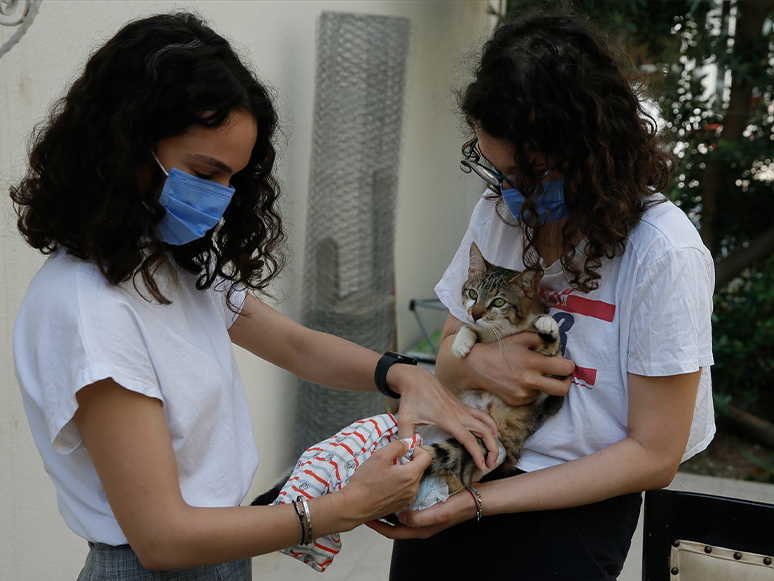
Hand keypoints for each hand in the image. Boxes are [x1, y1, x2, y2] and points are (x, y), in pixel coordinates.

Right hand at [340, 440, 431, 522]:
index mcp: (410, 475)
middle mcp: (412, 488)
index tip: (404, 450)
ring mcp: (407, 498)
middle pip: (419, 468)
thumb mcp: (379, 456)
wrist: (354, 506)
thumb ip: (396, 446)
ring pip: (412, 479)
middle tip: (391, 460)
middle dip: (408, 461)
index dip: (416, 449)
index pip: (426, 457)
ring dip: (403, 472)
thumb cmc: (365, 483)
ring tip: (386, 472)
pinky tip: (384, 483)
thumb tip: (406, 444)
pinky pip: (406, 489)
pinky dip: (399, 483)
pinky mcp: (400, 505)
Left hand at [365, 482, 477, 539]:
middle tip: (366, 505)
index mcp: (419, 529)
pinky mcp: (425, 503)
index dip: (378, 526)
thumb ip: (419, 519)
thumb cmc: (457, 507)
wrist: (473, 498)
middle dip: (380, 515)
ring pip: (399, 511)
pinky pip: (407, 502)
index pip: (393, 531)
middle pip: (393, 522)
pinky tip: (393, 485)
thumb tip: (401, 518)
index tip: (365, 517)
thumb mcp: (438, 514)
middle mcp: (418, 522)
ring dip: (388, 505)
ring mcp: (421, 512)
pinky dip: (398, 496)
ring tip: (376, 495)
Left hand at [387, 364, 499, 471]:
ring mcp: (463, 408)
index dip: (478, 454)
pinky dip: (490, 424)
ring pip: (486, 422)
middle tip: (491, 464)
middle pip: (485, 431)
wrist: (416, 378)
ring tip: (495, 451)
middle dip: (492, 449)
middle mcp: (459, 414)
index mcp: (448, 419)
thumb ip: (405, 439)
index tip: (483, 467)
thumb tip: (407, 454)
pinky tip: (493, 432)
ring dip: (494, 437)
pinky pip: (482, 415)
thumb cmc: (411, 398)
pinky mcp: (462, 405)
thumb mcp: (404, 420)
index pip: (469, 440)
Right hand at [437, 324, 574, 406]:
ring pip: (544, 392)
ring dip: (543, 384)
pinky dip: (531, 390)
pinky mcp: (517, 401)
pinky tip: (519, 381)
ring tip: (529, 374)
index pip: (564, 368)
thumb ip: (538, 340)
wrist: (477, 366)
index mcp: (532, 362)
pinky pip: (532, 397)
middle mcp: (530, 380)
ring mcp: (523, 393)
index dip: (570, 366)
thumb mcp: (519, 338)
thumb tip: (552, 344)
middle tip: (563, 377)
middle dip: (567, 383)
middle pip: (562, 389)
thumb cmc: (499, 350)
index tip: (568, 364)